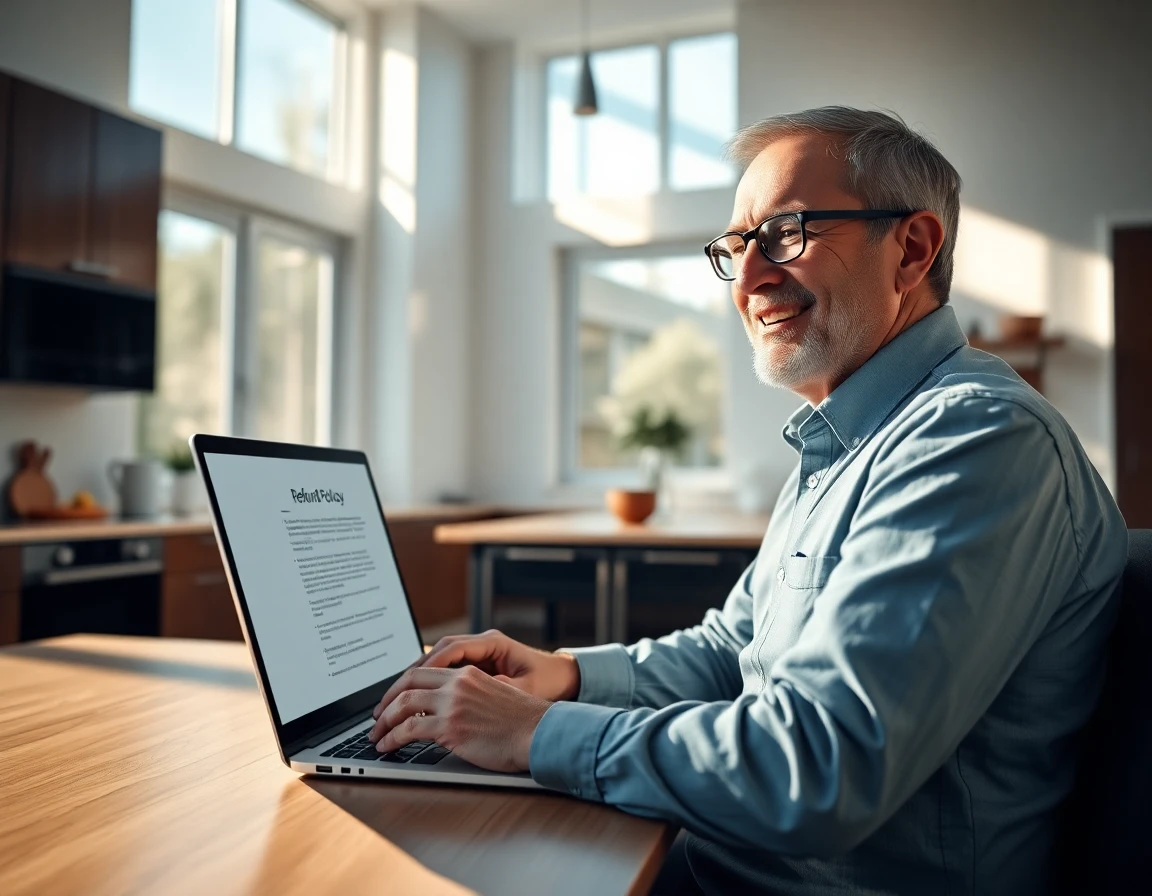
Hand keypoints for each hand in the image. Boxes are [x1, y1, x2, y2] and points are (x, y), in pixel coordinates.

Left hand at [368, 665, 551, 772]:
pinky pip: (408, 730)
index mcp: (468, 674)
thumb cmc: (523, 724)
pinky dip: (392, 739)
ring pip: (403, 706)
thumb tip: (449, 712)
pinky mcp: (450, 727)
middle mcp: (457, 684)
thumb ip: (470, 697)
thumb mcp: (495, 697)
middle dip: (386, 701)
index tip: (393, 700)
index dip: (402, 685)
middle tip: (377, 717)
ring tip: (376, 737)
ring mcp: (452, 704)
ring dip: (384, 722)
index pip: (424, 671)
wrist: (539, 733)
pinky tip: (387, 747)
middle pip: (408, 683)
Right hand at [387, 629, 580, 702]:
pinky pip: (443, 672)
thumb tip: (477, 694)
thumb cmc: (549, 682)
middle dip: (409, 676)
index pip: (451, 649)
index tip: (409, 686)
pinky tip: (411, 703)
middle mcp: (481, 644)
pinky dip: (426, 685)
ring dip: (413, 681)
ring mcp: (477, 653)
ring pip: (435, 662)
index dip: (428, 667)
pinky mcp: (475, 667)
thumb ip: (503, 689)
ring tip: (390, 703)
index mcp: (492, 643)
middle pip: (435, 653)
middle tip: (387, 699)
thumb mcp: (527, 688)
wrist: (565, 677)